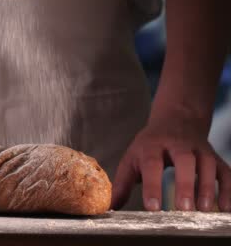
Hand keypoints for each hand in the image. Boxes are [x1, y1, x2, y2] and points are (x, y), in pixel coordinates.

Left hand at [111, 117, 230, 211]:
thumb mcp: (132, 159)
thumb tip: (110, 206)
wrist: (176, 120)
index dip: (152, 185)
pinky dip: (227, 189)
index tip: (152, 207)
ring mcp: (199, 149)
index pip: (152, 164)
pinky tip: (225, 207)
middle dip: (185, 183)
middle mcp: (178, 145)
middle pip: (184, 160)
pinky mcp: (215, 157)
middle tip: (183, 208)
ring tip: (203, 209)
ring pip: (207, 164)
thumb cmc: (150, 146)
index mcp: (153, 145)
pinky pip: (225, 171)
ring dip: (207, 187)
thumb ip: (122, 183)